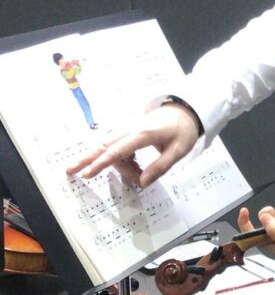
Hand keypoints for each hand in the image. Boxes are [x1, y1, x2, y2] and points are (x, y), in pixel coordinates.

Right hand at [66, 103, 200, 187]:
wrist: (184, 111)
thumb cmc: (183, 130)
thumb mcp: (178, 151)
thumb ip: (160, 167)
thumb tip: (142, 183)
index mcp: (143, 134)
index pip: (118, 151)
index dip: (102, 163)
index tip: (87, 174)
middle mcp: (131, 130)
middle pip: (104, 145)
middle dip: (87, 158)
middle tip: (70, 171)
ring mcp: (129, 130)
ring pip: (111, 148)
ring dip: (115, 165)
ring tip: (137, 176)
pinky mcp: (129, 132)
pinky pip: (118, 148)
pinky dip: (120, 160)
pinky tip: (135, 168)